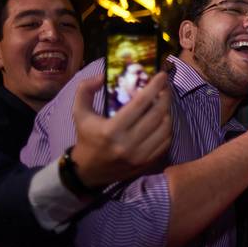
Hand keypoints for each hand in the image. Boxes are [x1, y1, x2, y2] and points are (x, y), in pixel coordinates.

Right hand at [70, 71, 171, 188]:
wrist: (87, 171)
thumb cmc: (86, 137)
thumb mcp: (79, 113)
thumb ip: (85, 90)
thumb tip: (101, 75)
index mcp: (111, 130)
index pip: (140, 104)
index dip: (154, 87)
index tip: (162, 75)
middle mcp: (128, 144)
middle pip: (157, 114)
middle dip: (165, 96)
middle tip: (166, 86)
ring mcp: (140, 156)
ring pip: (165, 127)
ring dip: (168, 111)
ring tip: (164, 101)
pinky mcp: (148, 163)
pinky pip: (166, 141)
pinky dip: (168, 127)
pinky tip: (163, 119)